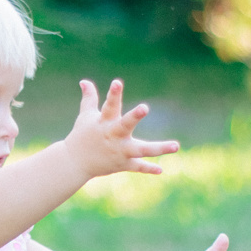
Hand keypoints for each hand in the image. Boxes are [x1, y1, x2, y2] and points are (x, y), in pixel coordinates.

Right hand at [62, 79, 180, 179]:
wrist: (74, 162)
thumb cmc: (82, 135)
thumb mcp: (86, 116)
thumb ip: (89, 98)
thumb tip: (84, 81)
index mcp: (104, 122)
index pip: (110, 106)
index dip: (114, 94)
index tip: (117, 82)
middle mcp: (113, 136)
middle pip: (125, 125)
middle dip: (134, 117)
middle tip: (144, 107)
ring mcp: (119, 151)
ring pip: (141, 150)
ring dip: (158, 148)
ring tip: (176, 146)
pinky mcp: (122, 164)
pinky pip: (137, 167)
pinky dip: (148, 169)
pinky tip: (160, 169)